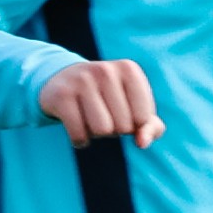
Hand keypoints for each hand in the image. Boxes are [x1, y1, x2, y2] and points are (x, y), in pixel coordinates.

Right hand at [38, 59, 162, 148]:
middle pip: (123, 126)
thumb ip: (151, 127)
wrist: (62, 80)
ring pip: (102, 130)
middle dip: (115, 129)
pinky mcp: (61, 96)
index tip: (122, 111)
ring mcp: (81, 81)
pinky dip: (80, 140)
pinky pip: (79, 135)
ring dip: (97, 134)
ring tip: (90, 119)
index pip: (143, 118)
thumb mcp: (135, 107)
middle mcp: (106, 71)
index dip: (134, 124)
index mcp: (129, 70)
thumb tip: (142, 143)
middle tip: (103, 113)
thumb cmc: (109, 98)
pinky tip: (76, 127)